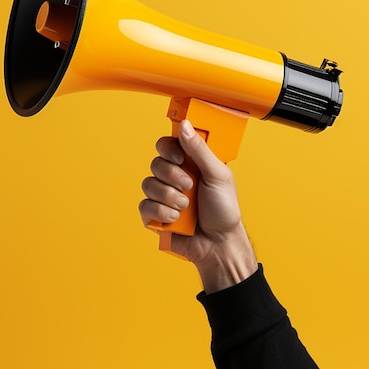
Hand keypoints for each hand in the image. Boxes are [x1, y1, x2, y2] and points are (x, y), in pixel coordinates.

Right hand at [140, 119, 257, 292]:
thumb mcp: (217, 174)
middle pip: (156, 163)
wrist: (220, 243)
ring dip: (169, 196)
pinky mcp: (154, 215)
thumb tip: (184, 124)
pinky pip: (144, 205)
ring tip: (186, 206)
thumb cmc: (223, 209)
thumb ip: (199, 149)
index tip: (180, 158)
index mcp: (189, 163)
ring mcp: (163, 196)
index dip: (169, 149)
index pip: (167, 145)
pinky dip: (161, 211)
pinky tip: (176, 218)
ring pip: (149, 184)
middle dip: (172, 176)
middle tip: (189, 186)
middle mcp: (173, 177)